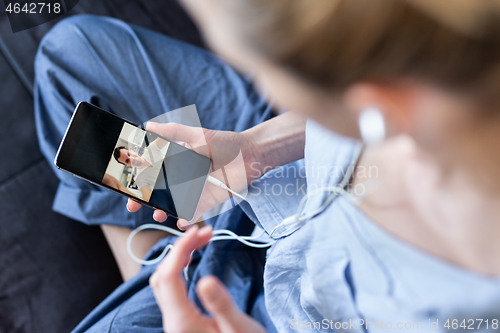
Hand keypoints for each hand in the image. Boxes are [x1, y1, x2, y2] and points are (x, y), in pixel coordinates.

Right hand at [127, 122, 261, 228]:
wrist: (250, 155)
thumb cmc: (224, 142)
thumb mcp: (197, 135)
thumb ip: (173, 132)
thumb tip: (148, 126)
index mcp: (176, 162)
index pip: (152, 172)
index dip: (137, 180)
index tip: (126, 186)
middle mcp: (182, 179)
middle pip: (158, 192)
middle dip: (144, 200)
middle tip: (134, 205)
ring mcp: (193, 192)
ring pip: (172, 204)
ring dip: (162, 211)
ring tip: (157, 213)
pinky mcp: (206, 202)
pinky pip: (192, 213)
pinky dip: (185, 219)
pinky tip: (180, 220)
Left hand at [150, 225, 266, 332]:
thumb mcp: (238, 328)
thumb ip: (221, 304)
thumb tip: (205, 279)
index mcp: (182, 322)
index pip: (169, 276)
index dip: (180, 249)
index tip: (200, 231)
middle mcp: (174, 321)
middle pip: (162, 277)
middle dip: (180, 249)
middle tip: (206, 233)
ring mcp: (177, 322)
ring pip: (165, 283)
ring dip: (179, 258)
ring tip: (202, 241)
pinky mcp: (183, 321)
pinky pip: (173, 289)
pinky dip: (181, 269)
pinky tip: (195, 261)